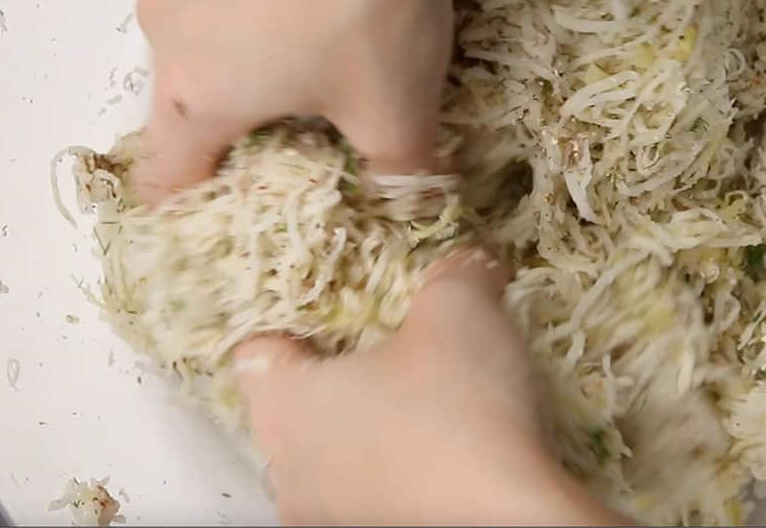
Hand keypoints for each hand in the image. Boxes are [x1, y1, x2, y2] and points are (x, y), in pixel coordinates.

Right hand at [133, 0, 486, 202]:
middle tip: (299, 113)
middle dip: (235, 115)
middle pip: (186, 96)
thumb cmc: (369, 6)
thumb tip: (406, 192)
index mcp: (198, 96)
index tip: (220, 204)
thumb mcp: (398, 108)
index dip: (187, 202)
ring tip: (314, 27)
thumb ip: (398, 169)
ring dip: (244, 40)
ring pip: (200, 23)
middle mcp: (167, 28)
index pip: (164, 174)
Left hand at [234, 249, 625, 525]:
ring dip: (360, 432)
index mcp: (285, 401)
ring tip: (421, 409)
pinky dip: (387, 476)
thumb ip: (454, 272)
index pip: (255, 350)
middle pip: (290, 406)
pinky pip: (361, 499)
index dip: (295, 322)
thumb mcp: (461, 310)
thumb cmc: (464, 413)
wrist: (510, 523)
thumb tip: (468, 263)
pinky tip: (437, 461)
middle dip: (335, 376)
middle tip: (391, 351)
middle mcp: (286, 469)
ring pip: (324, 459)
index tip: (340, 312)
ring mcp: (322, 517)